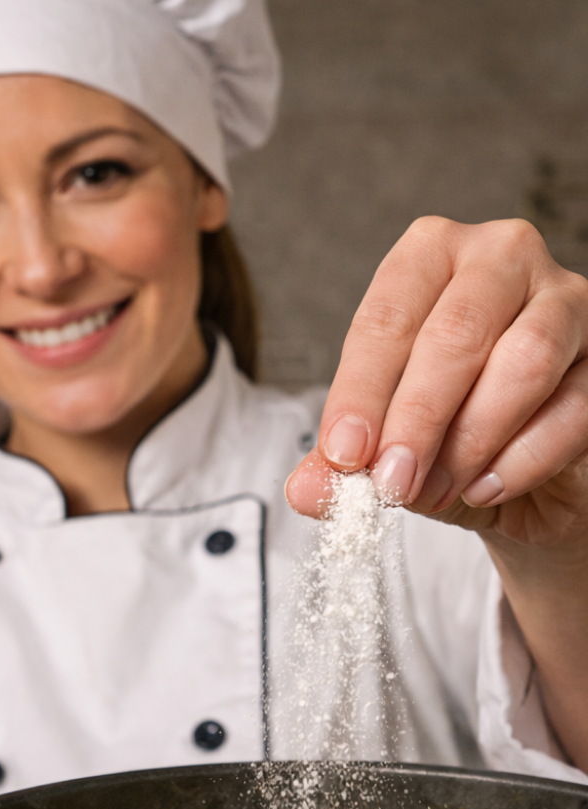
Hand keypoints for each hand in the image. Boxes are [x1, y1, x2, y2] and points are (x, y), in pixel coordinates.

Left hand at [286, 217, 587, 550]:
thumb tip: (305, 492)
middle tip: (391, 483)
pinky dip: (522, 459)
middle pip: (456, 333)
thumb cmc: (441, 434)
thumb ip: (342, 464)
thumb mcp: (381, 447)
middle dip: (416, 418)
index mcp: (429, 259)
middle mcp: (501, 260)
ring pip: (524, 361)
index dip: (360, 392)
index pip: (386, 319)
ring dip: (470, 439)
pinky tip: (483, 490)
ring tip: (433, 491)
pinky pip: (575, 406)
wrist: (518, 473)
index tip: (344, 455)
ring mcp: (567, 301)